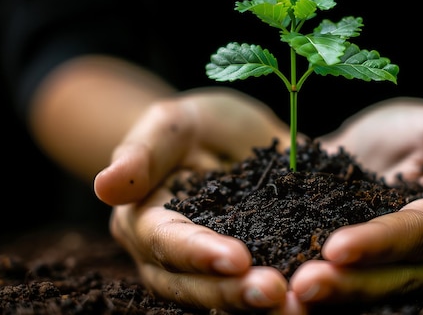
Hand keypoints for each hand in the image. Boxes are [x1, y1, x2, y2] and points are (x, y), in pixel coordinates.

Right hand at [94, 87, 293, 310]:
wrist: (227, 140)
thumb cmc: (193, 128)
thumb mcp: (172, 125)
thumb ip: (143, 152)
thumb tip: (104, 185)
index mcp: (146, 220)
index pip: (167, 242)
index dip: (198, 253)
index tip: (236, 258)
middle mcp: (173, 256)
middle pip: (195, 284)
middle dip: (233, 291)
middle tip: (275, 291)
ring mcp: (211, 269)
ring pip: (227, 296)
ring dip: (260, 306)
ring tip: (300, 304)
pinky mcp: (249, 269)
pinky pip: (260, 285)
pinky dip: (287, 294)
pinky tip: (318, 293)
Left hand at [284, 98, 422, 308]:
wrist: (388, 148)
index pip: (419, 235)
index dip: (380, 244)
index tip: (337, 248)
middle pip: (396, 277)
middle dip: (349, 284)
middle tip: (303, 284)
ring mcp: (404, 270)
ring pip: (372, 291)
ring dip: (333, 297)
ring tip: (290, 296)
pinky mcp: (370, 272)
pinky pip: (351, 284)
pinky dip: (324, 295)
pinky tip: (285, 296)